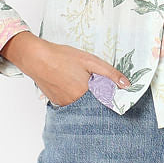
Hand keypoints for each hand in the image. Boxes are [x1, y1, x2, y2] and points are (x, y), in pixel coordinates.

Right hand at [1, 31, 130, 104]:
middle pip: (94, 103)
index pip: (106, 101)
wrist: (36, 58)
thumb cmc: (62, 57)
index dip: (110, 94)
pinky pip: (71, 103)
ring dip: (85, 95)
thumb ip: (110, 73)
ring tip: (77, 79)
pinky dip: (74, 95)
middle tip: (90, 81)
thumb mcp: (90, 61)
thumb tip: (126, 84)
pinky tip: (69, 83)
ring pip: (82, 104)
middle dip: (97, 95)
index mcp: (86, 94)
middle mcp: (75, 104)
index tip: (113, 90)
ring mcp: (65, 105)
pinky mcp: (57, 103)